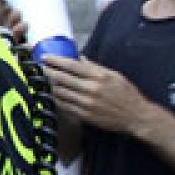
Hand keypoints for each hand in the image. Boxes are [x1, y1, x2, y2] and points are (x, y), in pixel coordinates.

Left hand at [43, 55, 159, 135]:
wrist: (136, 117)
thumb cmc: (126, 94)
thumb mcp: (114, 75)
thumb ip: (94, 67)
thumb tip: (78, 57)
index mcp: (99, 76)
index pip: (71, 65)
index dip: (55, 60)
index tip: (44, 57)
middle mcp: (91, 89)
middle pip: (61, 78)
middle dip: (47, 71)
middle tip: (38, 67)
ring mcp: (86, 103)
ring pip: (59, 92)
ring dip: (49, 85)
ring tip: (42, 80)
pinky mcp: (84, 115)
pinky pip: (63, 105)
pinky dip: (55, 98)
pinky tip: (51, 94)